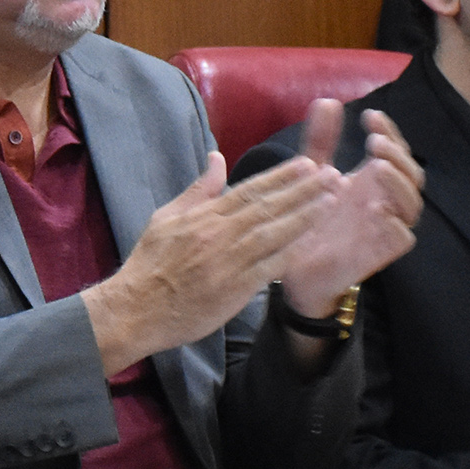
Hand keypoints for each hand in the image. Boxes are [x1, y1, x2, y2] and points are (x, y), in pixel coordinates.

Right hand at [82, 153, 329, 375]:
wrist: (137, 310)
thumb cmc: (150, 264)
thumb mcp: (165, 218)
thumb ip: (197, 190)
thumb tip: (217, 158)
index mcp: (204, 216)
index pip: (249, 190)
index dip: (281, 177)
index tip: (307, 164)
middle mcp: (220, 235)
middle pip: (268, 208)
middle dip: (303, 191)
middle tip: (333, 176)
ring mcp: (229, 262)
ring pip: (275, 233)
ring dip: (305, 216)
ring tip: (332, 201)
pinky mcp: (236, 289)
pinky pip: (270, 267)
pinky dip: (291, 253)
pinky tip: (312, 241)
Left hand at [272, 103, 422, 319]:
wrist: (293, 264)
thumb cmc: (309, 215)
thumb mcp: (311, 172)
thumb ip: (320, 140)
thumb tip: (327, 101)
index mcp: (373, 180)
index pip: (395, 151)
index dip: (390, 132)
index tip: (369, 116)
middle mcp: (385, 200)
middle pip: (412, 174)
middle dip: (399, 155)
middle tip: (375, 142)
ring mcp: (385, 227)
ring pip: (412, 205)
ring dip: (399, 183)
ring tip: (377, 167)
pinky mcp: (378, 253)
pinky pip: (400, 239)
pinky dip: (394, 224)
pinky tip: (377, 209)